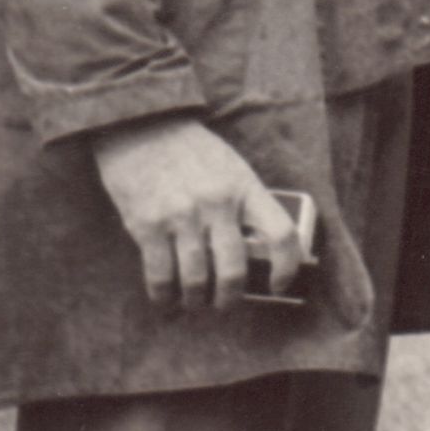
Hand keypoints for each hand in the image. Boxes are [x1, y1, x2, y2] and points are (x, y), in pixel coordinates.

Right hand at [86, 115, 304, 308]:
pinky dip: (164, 294)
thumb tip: (255, 250)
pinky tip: (166, 299)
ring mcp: (181, 216)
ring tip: (194, 302)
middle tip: (225, 304)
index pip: (281, 234)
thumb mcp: (232, 169)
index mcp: (245, 188)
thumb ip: (245, 204)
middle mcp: (217, 204)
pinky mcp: (147, 224)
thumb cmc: (192, 151)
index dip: (287, 267)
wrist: (142, 126)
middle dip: (231, 297)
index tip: (281, 285)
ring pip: (197, 278)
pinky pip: (160, 274)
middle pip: (235, 269)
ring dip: (196, 299)